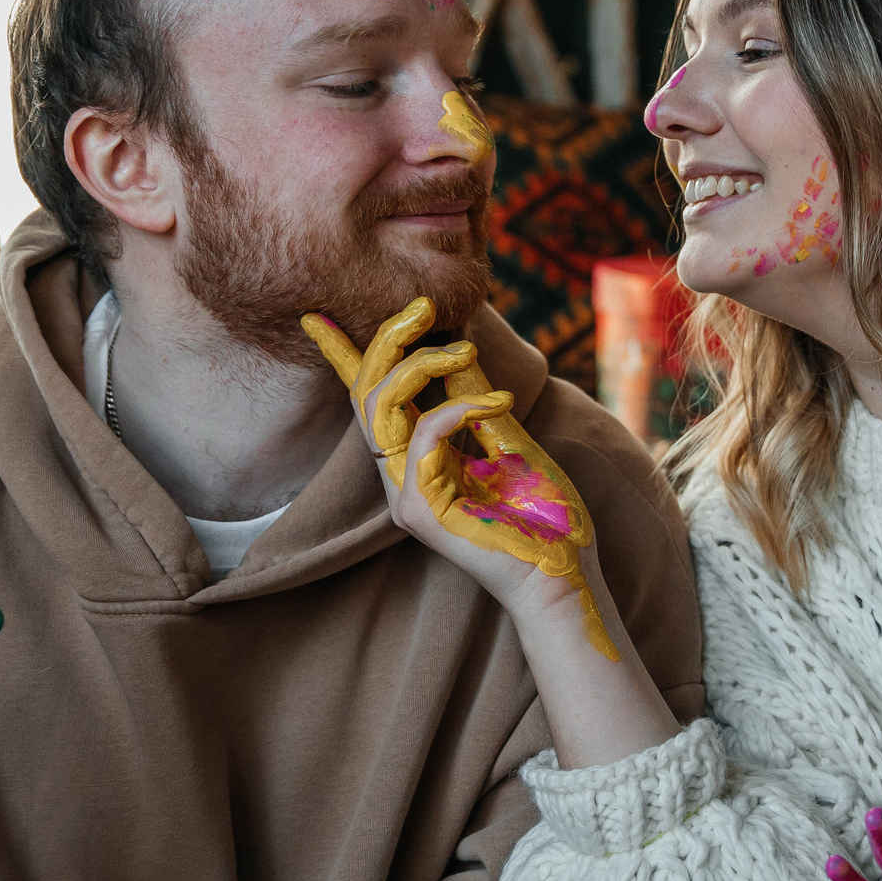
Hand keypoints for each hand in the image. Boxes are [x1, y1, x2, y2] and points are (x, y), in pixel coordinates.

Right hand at [303, 296, 616, 659]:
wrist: (564, 576)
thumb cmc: (546, 518)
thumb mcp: (511, 441)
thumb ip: (476, 402)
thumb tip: (459, 350)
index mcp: (420, 459)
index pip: (373, 401)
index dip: (343, 358)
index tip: (317, 317)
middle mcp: (403, 475)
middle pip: (367, 393)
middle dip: (388, 340)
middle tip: (424, 304)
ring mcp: (406, 493)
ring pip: (380, 407)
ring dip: (420, 364)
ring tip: (466, 350)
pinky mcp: (420, 508)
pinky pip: (423, 435)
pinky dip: (459, 406)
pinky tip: (500, 403)